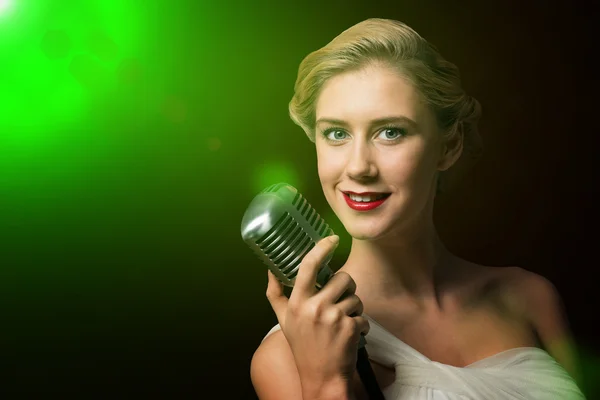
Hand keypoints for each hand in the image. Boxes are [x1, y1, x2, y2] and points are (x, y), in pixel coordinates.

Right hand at [266, 235, 369, 396]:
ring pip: (355, 296)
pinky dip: (360, 325)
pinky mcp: (350, 327)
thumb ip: (275, 295)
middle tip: (340, 302)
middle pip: (342, 278)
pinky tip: (349, 336)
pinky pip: (363, 315)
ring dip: (354, 307)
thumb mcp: (284, 320)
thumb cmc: (303, 347)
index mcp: (297, 302)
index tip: (331, 239)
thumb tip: (269, 271)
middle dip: (346, 288)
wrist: (321, 378)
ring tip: (343, 322)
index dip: (321, 248)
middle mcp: (314, 307)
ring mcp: (333, 317)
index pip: (308, 266)